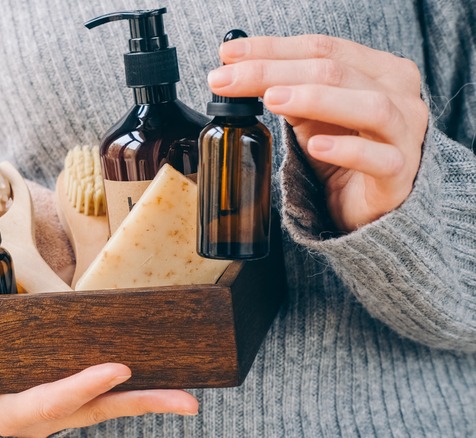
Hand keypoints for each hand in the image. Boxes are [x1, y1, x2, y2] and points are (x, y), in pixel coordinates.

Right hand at [0, 355, 198, 436]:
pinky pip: (98, 398)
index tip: (118, 368)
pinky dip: (127, 391)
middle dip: (142, 405)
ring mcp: (54, 414)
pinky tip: (151, 377)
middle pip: (97, 412)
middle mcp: (40, 420)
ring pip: (105, 407)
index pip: (51, 402)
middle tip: (188, 402)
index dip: (84, 387)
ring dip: (145, 399)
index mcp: (8, 417)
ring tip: (187, 396)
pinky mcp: (59, 404)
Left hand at [209, 34, 428, 231]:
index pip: (322, 48)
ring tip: (272, 100)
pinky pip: (379, 158)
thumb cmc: (345, 146)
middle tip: (228, 80)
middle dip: (274, 72)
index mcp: (378, 69)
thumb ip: (284, 88)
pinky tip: (316, 146)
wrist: (372, 202)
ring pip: (369, 106)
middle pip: (335, 72)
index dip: (272, 48)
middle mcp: (399, 94)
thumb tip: (236, 67)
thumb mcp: (309, 113)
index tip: (228, 54)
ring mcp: (405, 133)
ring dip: (316, 99)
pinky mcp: (400, 173)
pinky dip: (347, 150)